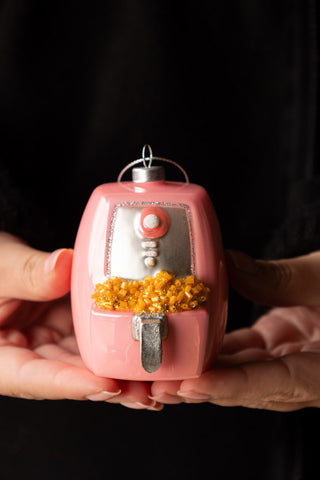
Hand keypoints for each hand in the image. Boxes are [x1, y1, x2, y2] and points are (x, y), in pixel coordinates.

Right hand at [0, 232, 160, 409]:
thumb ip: (26, 272)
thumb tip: (63, 266)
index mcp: (1, 358)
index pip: (33, 378)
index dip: (71, 384)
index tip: (106, 384)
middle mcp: (29, 356)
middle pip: (69, 379)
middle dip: (109, 387)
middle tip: (144, 391)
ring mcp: (53, 343)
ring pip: (87, 363)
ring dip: (121, 372)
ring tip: (155, 379)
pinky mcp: (70, 328)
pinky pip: (96, 338)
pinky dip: (119, 343)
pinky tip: (146, 349)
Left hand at [150, 250, 319, 409]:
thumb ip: (282, 277)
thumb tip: (227, 262)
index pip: (275, 383)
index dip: (231, 386)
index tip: (193, 384)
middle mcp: (302, 375)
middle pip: (246, 387)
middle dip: (200, 387)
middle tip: (158, 382)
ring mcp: (286, 362)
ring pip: (237, 373)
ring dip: (197, 372)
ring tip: (158, 370)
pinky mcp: (275, 347)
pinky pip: (238, 353)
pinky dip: (210, 350)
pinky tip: (183, 344)